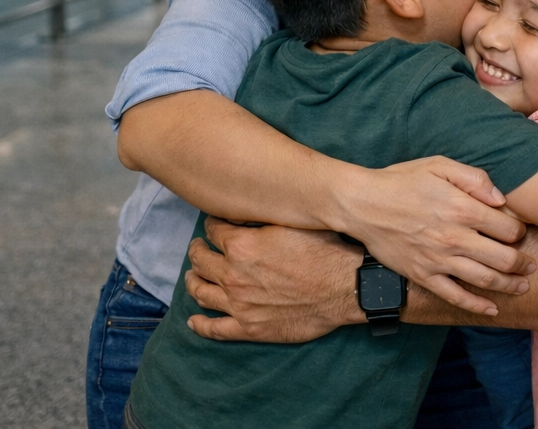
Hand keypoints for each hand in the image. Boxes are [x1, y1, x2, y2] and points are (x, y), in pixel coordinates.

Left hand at [184, 222, 364, 342]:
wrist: (344, 288)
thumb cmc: (324, 251)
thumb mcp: (292, 222)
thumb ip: (262, 218)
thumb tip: (246, 208)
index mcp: (241, 246)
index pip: (214, 230)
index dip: (213, 225)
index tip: (214, 225)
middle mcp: (232, 275)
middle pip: (201, 260)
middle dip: (197, 250)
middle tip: (198, 247)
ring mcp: (238, 304)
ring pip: (201, 292)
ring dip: (193, 281)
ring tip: (193, 276)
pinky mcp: (249, 328)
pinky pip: (215, 329)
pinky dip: (200, 324)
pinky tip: (193, 320)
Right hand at [331, 158, 534, 315]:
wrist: (362, 204)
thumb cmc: (402, 181)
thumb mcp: (438, 165)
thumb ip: (474, 179)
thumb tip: (501, 199)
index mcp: (462, 209)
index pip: (507, 228)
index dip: (519, 231)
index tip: (520, 232)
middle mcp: (454, 238)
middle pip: (503, 258)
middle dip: (522, 263)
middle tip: (531, 264)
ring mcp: (439, 260)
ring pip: (485, 279)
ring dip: (509, 286)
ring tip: (523, 286)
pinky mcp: (423, 276)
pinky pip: (455, 297)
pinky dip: (477, 306)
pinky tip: (492, 310)